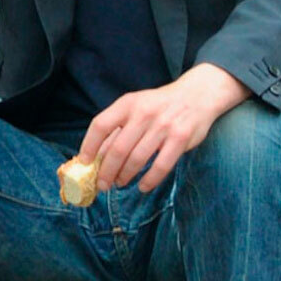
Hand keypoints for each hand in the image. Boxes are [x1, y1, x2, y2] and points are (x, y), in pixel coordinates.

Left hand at [77, 64, 250, 193]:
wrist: (197, 94)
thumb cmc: (160, 104)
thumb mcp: (136, 106)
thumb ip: (118, 127)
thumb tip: (95, 155)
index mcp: (129, 103)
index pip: (101, 125)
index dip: (89, 145)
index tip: (84, 162)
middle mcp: (144, 113)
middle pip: (117, 148)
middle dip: (106, 171)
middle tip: (102, 184)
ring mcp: (163, 126)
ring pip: (137, 159)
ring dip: (125, 176)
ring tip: (121, 183)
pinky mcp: (180, 139)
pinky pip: (160, 166)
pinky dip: (149, 180)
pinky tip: (142, 186)